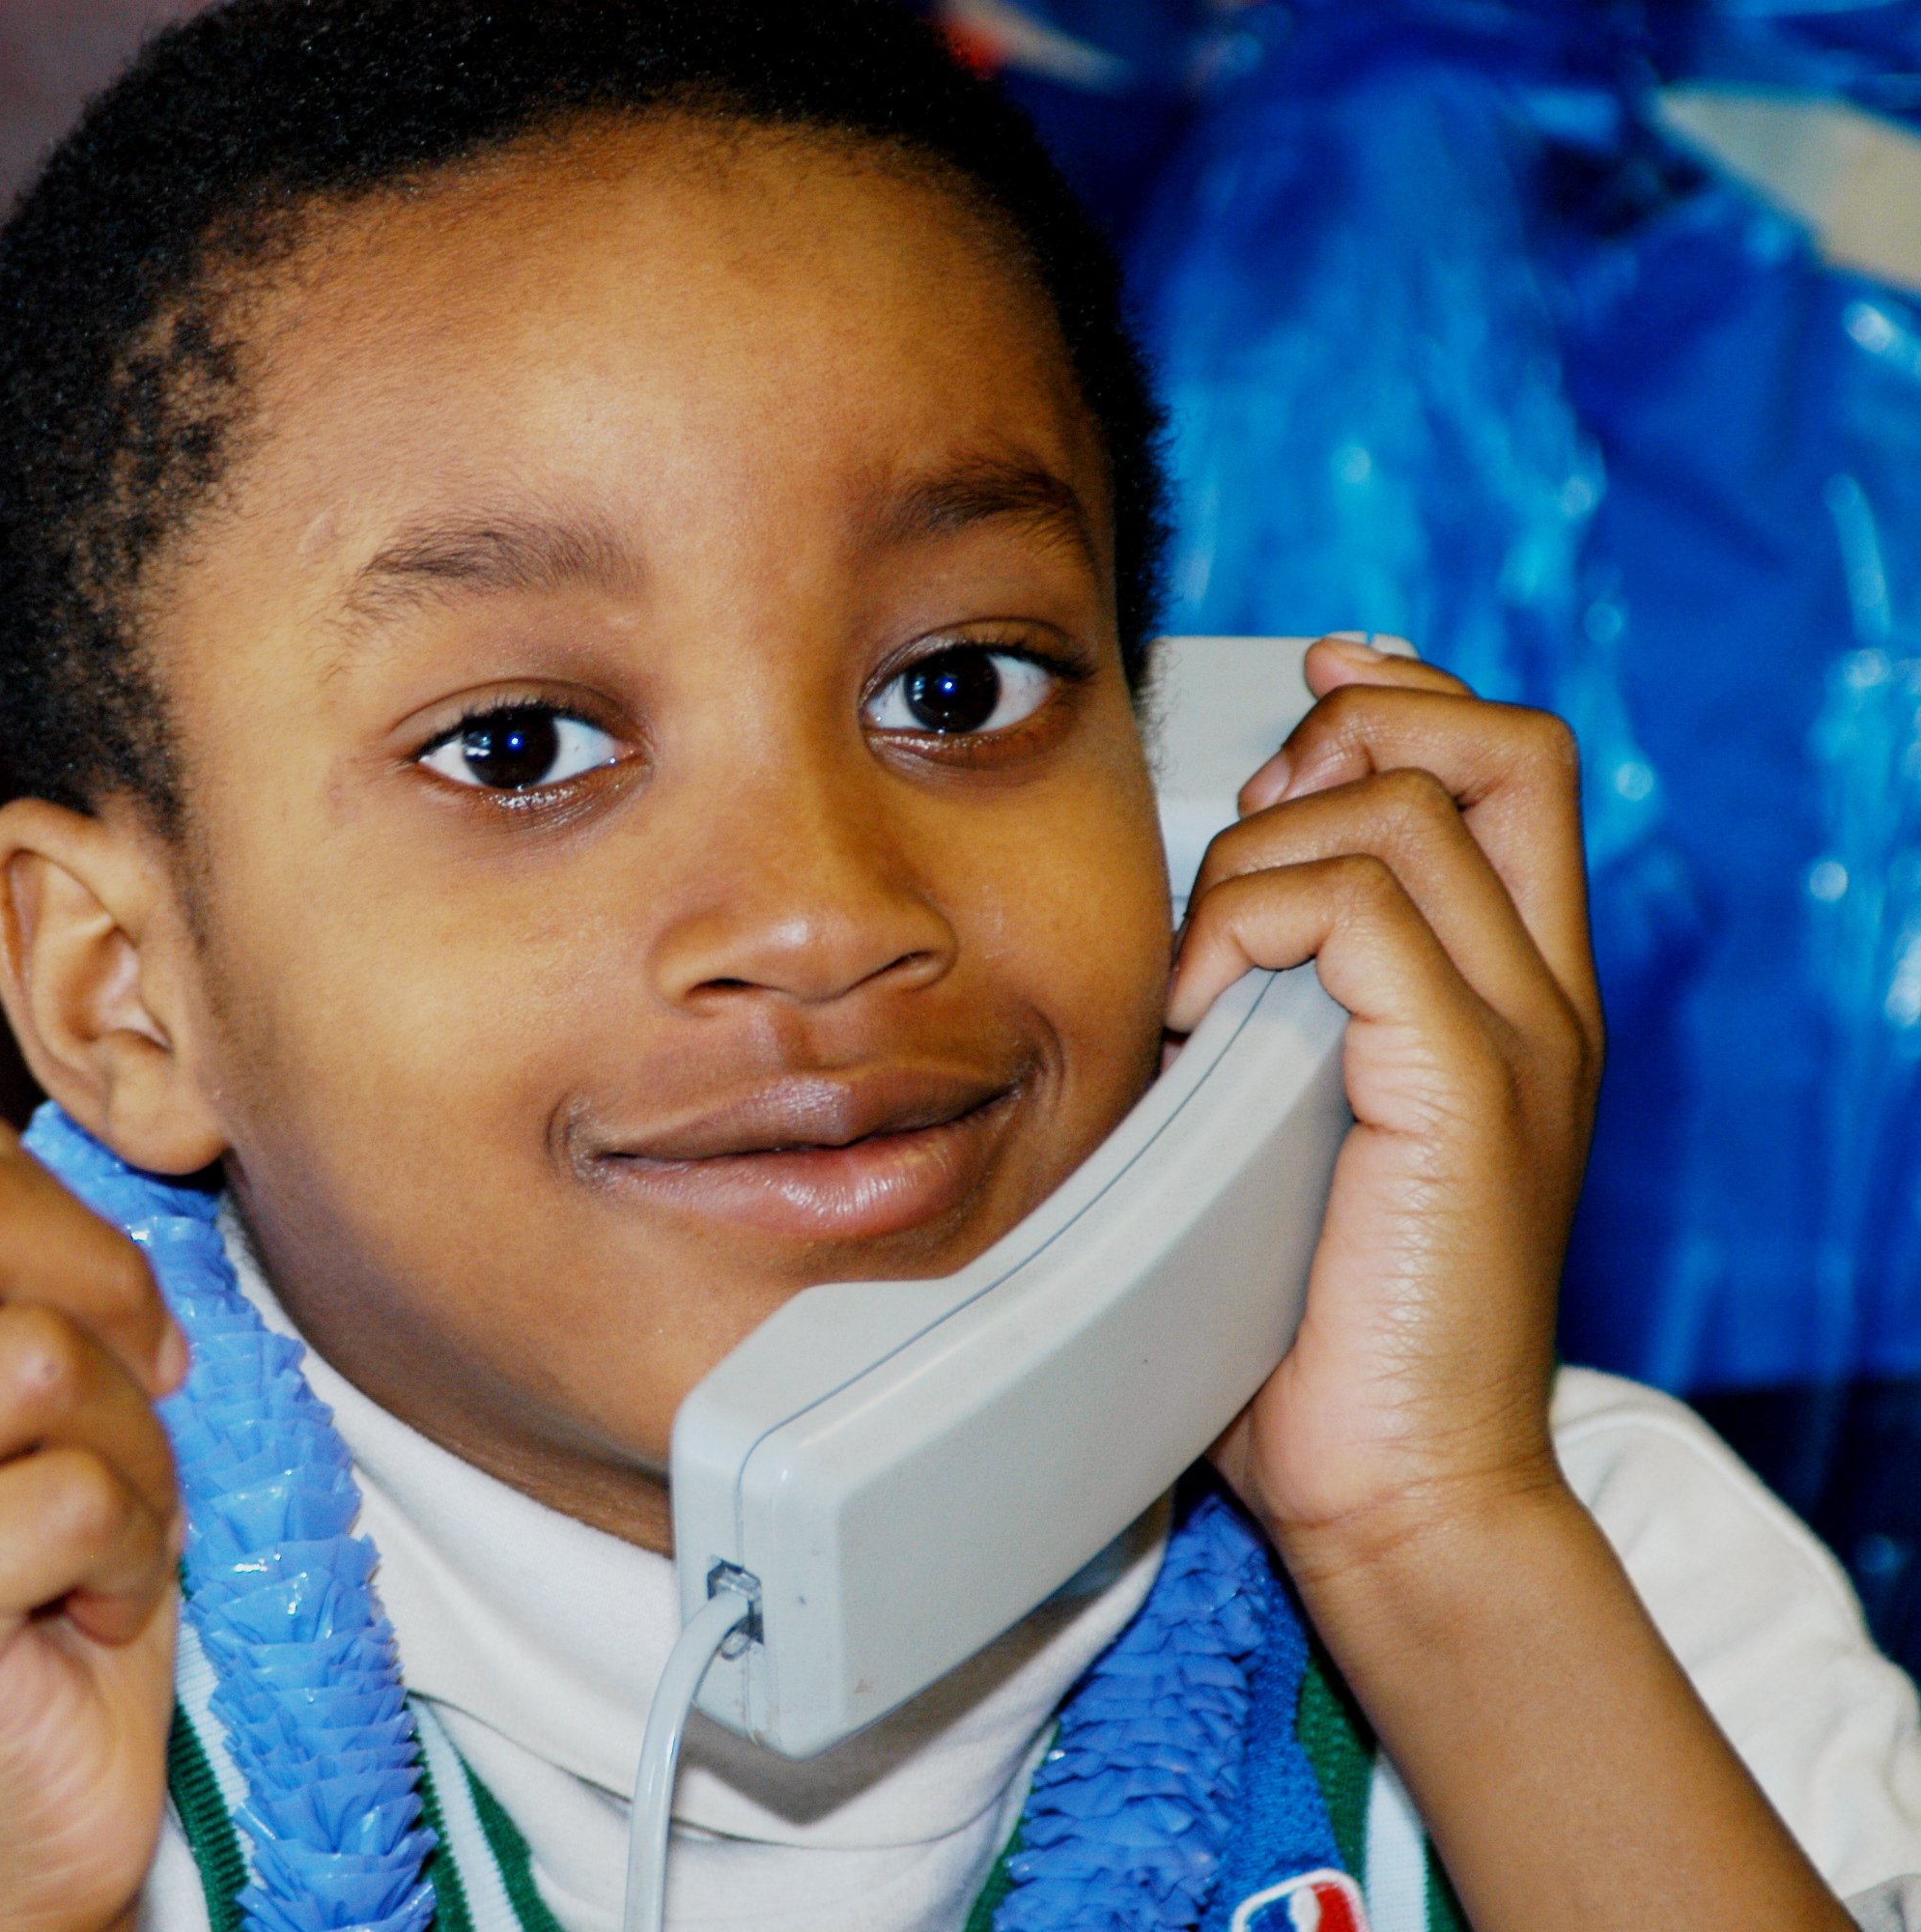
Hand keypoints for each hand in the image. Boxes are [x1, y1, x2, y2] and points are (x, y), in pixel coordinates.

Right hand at [0, 996, 186, 1931]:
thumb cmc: (27, 1562)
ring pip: (39, 1360)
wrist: (9, 1807)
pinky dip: (131, 1551)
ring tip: (93, 1534)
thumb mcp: (3, 1349)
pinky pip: (69, 1493)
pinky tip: (81, 1609)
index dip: (73, 1245)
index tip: (97, 1346)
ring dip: (132, 1456)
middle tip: (131, 1410)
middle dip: (105, 1305)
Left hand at [1168, 635, 1601, 1567]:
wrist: (1395, 1487)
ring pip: (1398, 812)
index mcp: (1518, 996)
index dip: (1405, 698)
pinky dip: (1249, 930)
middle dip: (1340, 739)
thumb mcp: (1288, 1127)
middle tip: (1240, 832)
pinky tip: (1191, 1019)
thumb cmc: (1315, 1330)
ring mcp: (1519, 1039)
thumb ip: (1274, 1015)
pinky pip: (1363, 912)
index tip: (1303, 702)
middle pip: (1489, 748)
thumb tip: (1178, 929)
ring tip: (1196, 973)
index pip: (1509, 765)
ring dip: (1257, 858)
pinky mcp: (1467, 1088)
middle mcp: (1543, 998)